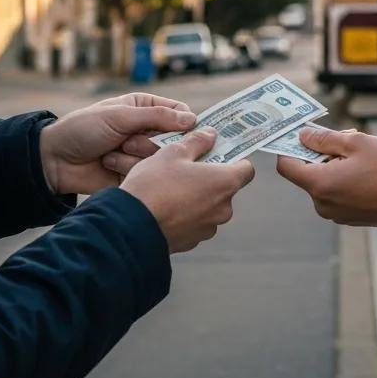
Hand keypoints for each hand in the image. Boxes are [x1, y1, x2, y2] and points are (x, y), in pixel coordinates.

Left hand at [39, 92, 195, 194]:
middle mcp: (147, 130)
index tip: (187, 131)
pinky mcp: (135, 175)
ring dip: (137, 156)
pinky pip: (147, 175)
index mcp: (145, 108)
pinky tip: (110, 164)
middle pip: (175, 139)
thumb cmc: (84, 128)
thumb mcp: (119, 116)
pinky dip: (129, 169)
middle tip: (129, 141)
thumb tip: (192, 120)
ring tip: (113, 152)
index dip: (186, 122)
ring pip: (161, 159)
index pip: (179, 113)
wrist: (55, 160)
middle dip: (152, 141)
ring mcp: (142, 154)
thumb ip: (156, 117)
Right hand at [120, 129, 254, 251]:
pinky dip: (185, 214)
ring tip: (171, 188)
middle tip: (187, 167)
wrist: (130, 226)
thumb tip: (211, 135)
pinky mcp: (191, 242)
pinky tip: (165, 206)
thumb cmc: (155, 184)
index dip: (235, 160)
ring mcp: (207, 229)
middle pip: (225, 188)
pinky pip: (194, 222)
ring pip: (209, 206)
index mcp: (225, 183)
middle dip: (210, 178)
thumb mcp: (174, 152)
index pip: (246, 170)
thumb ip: (198, 142)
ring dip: (197, 197)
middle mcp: (223, 209)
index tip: (219, 153)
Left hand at [276, 128, 376, 225]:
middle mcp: (322, 203)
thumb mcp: (356, 142)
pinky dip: (342, 179)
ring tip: (360, 155)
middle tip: (345, 139)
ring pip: (323, 182)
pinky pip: (336, 193)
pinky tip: (365, 171)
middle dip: (320, 153)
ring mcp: (335, 213)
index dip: (289, 147)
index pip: (286, 166)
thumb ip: (324, 138)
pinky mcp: (348, 217)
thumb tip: (303, 136)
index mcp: (320, 184)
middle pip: (306, 173)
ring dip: (334, 165)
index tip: (300, 134)